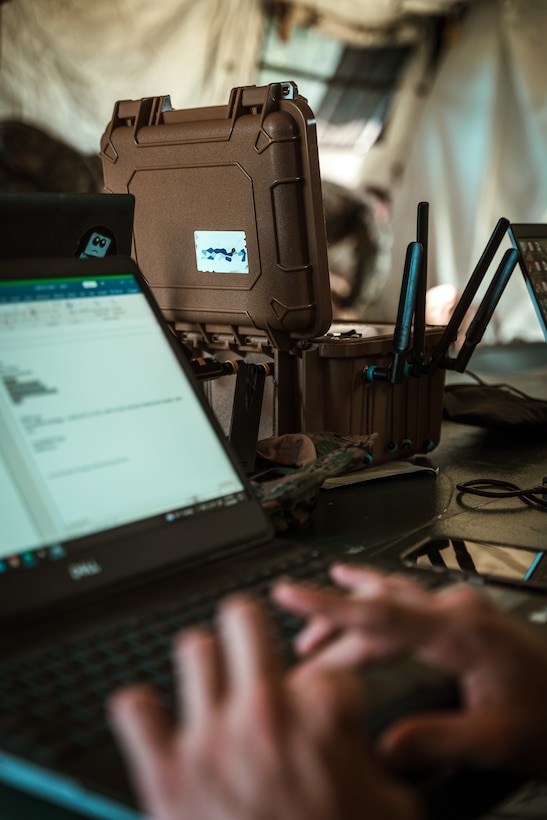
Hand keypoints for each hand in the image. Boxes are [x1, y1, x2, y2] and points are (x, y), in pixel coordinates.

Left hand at [108, 594, 421, 819]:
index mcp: (324, 711)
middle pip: (243, 619)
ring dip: (203, 670)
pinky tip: (155, 724)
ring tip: (211, 693)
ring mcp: (212, 738)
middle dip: (250, 633)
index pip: (322, 662)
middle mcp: (266, 711)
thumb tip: (352, 737)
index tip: (315, 709)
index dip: (322, 690)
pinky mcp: (166, 774)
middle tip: (249, 652)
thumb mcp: (391, 803)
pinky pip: (134, 710)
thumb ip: (373, 755)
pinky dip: (142, 714)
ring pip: (193, 650)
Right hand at [273, 564, 546, 777]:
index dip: (327, 606)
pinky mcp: (467, 616)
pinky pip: (409, 599)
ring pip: (392, 599)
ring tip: (314, 618)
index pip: (379, 616)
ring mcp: (463, 609)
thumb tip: (385, 747)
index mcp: (460, 633)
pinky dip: (378, 597)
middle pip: (379, 610)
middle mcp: (458, 611)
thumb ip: (438, 741)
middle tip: (298, 652)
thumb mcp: (498, 740)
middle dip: (333, 626)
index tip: (288, 594)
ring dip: (352, 607)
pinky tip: (369, 589)